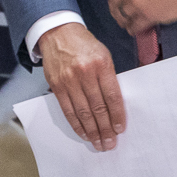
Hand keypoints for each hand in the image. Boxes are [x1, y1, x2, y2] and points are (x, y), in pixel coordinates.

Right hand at [40, 21, 124, 150]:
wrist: (57, 32)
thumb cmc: (84, 45)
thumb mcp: (104, 55)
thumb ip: (109, 78)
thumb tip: (115, 105)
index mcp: (101, 64)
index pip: (112, 96)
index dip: (117, 115)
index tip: (120, 130)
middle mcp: (84, 73)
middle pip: (97, 107)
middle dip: (105, 129)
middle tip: (110, 143)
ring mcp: (68, 80)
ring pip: (82, 111)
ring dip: (91, 130)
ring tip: (99, 143)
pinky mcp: (56, 85)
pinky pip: (67, 109)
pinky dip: (76, 123)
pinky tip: (83, 132)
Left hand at [104, 0, 176, 33]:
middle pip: (113, 2)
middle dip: (117, 8)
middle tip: (121, 13)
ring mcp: (136, 1)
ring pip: (121, 15)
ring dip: (125, 20)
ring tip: (128, 23)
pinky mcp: (148, 15)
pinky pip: (133, 26)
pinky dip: (133, 29)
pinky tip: (136, 29)